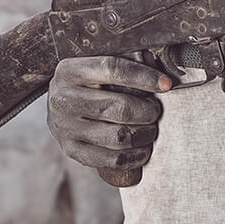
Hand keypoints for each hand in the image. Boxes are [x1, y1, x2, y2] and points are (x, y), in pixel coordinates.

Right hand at [46, 55, 169, 174]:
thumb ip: (124, 64)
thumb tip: (161, 77)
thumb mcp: (94, 66)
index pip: (113, 69)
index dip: (144, 77)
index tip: (166, 84)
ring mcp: (66, 127)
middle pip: (120, 108)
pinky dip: (134, 156)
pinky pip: (112, 159)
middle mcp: (64, 99)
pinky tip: (142, 149)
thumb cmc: (86, 82)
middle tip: (155, 110)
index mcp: (71, 71)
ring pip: (119, 136)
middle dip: (148, 111)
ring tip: (150, 129)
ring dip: (144, 134)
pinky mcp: (72, 150)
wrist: (57, 104)